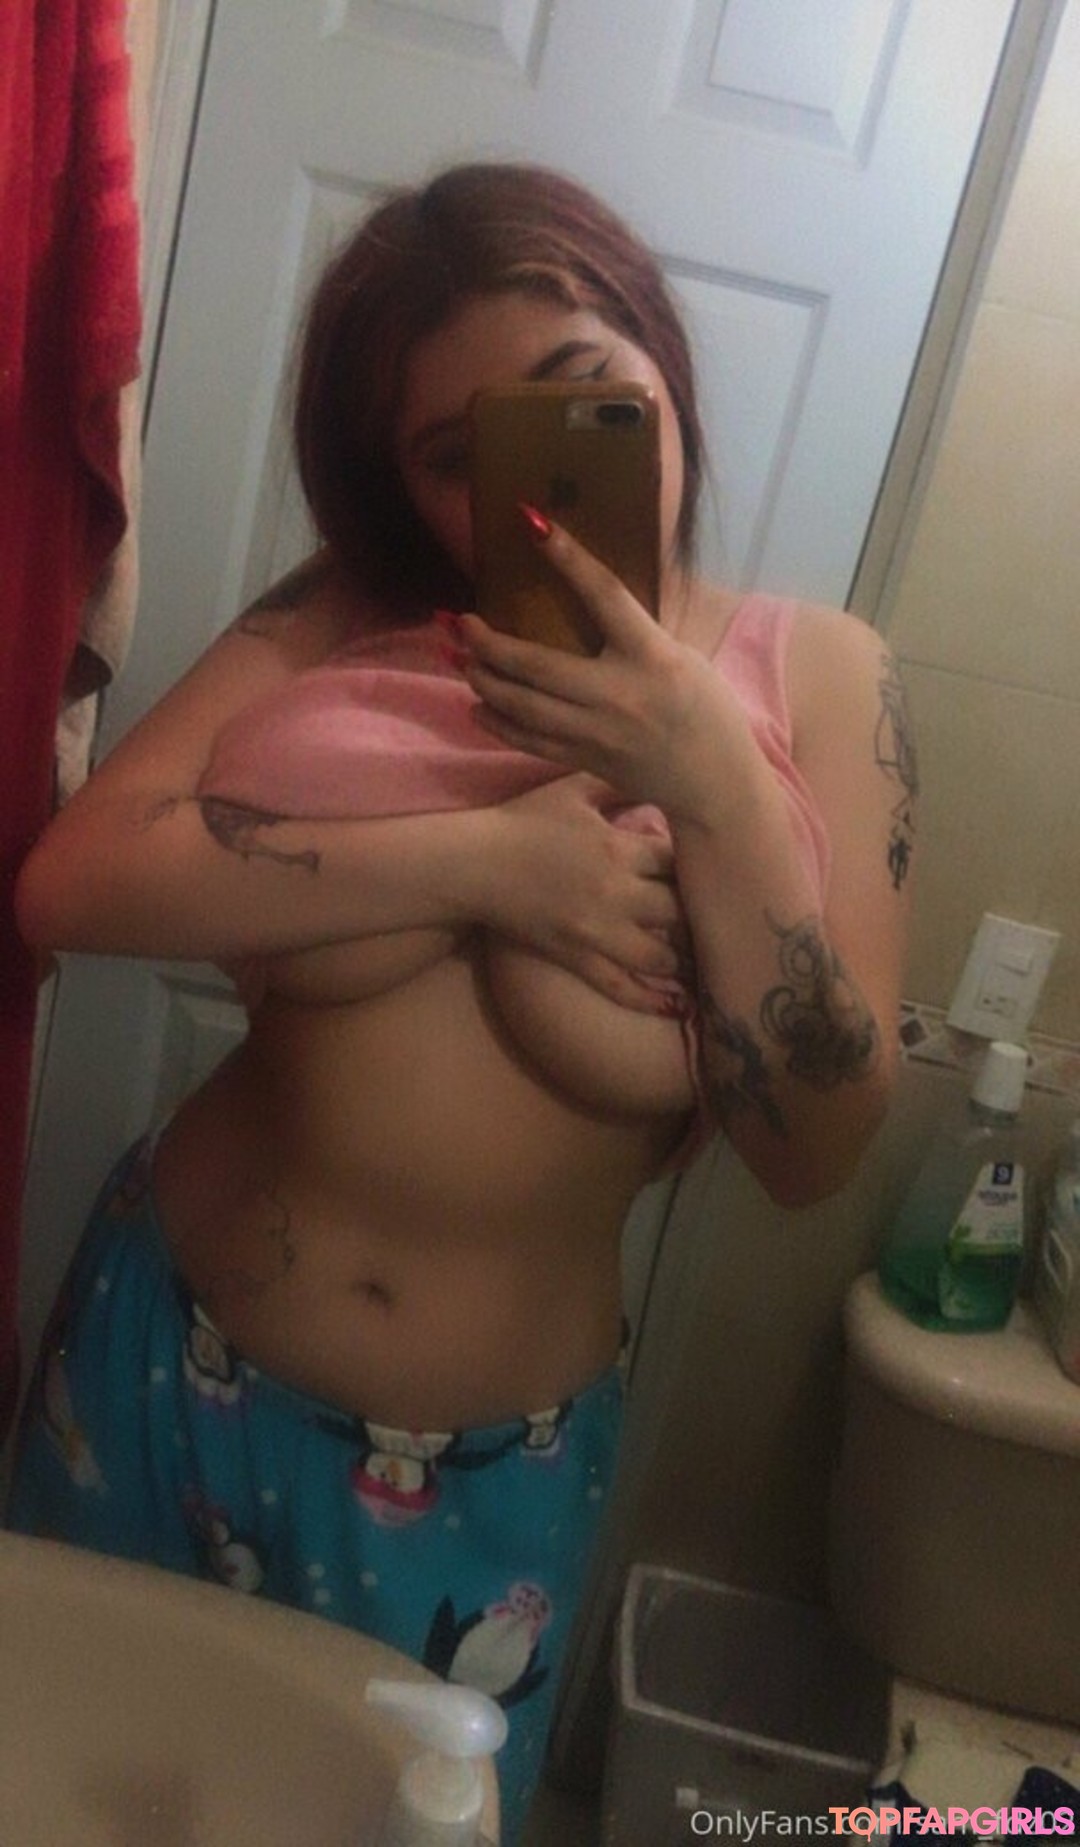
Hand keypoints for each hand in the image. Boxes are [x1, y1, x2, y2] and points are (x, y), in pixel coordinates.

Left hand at [457, 520, 746, 821]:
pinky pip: (529, 741)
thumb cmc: (705, 710)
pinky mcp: (584, 759)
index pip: (604, 595)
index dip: (569, 557)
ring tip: (458, 659)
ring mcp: (597, 733)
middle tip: (459, 622)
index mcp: (651, 655)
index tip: (534, 524)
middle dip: (491, 644)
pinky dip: (498, 723)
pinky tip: (476, 706)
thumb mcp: (681, 658)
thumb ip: (635, 635)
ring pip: (524, 706)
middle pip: (539, 666)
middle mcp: (618, 694)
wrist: (715, 783)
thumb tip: (587, 602)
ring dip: (484, 681)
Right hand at [480, 772, 684, 1011]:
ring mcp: (596, 932)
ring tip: (698, 959)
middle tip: (712, 917)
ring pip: (660, 957)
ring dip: (683, 959)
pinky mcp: (576, 959)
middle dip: (696, 915)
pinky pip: (620, 986)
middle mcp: (615, 894)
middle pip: (679, 911)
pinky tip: (676, 1005)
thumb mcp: (572, 789)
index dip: (698, 866)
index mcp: (618, 849)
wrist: (473, 864)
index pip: (679, 861)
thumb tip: (655, 769)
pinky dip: (651, 999)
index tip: (707, 869)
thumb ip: (616, 781)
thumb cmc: (522, 821)